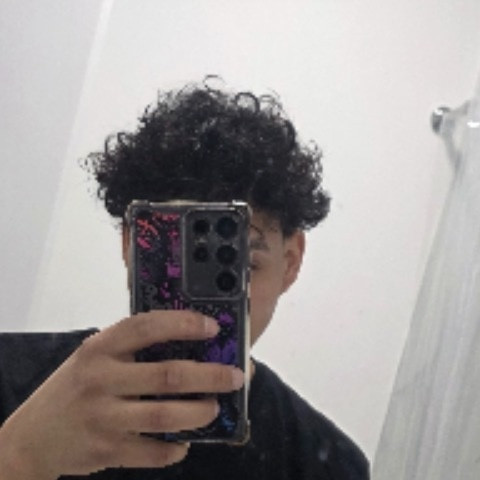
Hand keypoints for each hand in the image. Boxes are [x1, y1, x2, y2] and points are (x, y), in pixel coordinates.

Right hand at [0, 311, 243, 479]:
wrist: (31, 437)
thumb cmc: (74, 387)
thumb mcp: (94, 357)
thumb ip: (130, 349)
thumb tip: (189, 345)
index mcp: (100, 348)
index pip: (147, 326)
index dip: (184, 324)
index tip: (213, 327)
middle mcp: (101, 379)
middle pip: (168, 375)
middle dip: (210, 376)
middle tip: (236, 376)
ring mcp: (103, 417)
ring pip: (165, 415)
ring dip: (200, 412)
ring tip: (215, 408)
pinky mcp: (106, 451)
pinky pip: (153, 451)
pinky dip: (175, 447)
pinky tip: (185, 441)